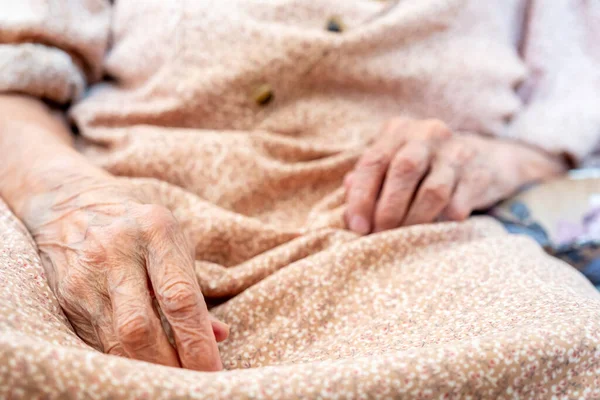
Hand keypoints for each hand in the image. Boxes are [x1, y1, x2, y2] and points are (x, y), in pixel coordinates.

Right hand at [26, 176, 227, 369]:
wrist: (72, 205)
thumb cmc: (140, 226)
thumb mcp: (174, 241)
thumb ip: (194, 287)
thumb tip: (219, 335)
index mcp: (155, 230)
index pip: (179, 297)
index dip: (197, 341)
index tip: (213, 370)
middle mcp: (115, 250)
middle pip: (140, 326)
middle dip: (169, 365)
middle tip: (191, 384)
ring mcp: (85, 273)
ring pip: (114, 340)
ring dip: (145, 369)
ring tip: (170, 381)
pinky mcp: (64, 295)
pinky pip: (96, 339)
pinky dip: (122, 359)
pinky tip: (141, 366)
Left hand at [345, 117, 565, 233]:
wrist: (485, 160)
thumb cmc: (424, 169)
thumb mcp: (393, 166)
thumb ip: (368, 181)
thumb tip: (348, 204)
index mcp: (398, 131)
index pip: (373, 161)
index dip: (361, 196)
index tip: (357, 226)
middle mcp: (427, 134)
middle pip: (404, 170)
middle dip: (388, 209)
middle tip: (379, 234)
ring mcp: (457, 152)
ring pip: (433, 190)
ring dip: (414, 219)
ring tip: (404, 238)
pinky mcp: (480, 173)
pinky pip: (458, 204)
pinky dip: (443, 222)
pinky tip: (434, 230)